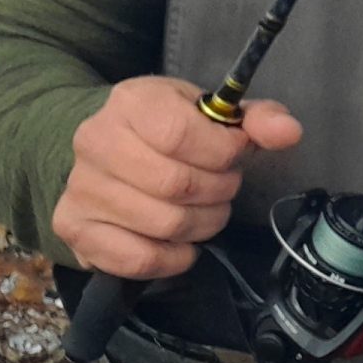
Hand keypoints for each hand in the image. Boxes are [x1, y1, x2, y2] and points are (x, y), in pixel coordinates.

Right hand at [54, 76, 302, 279]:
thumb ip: (256, 119)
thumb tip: (288, 131)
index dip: (223, 152)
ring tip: (205, 210)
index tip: (234, 153)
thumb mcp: (211, 111)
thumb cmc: (166, 129)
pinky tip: (181, 242)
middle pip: (177, 185)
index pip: (181, 135)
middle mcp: (96, 141)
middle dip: (219, 191)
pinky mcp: (74, 227)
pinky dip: (173, 257)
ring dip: (203, 224)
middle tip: (223, 186)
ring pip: (164, 224)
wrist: (105, 146)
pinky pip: (138, 259)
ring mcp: (80, 187)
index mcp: (131, 102)